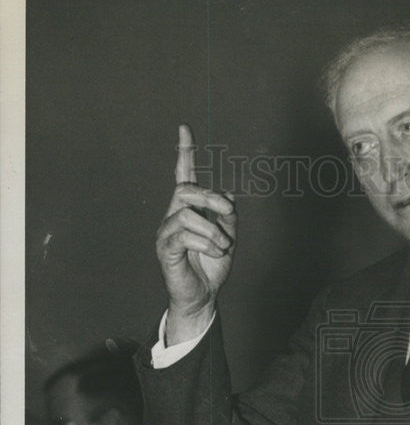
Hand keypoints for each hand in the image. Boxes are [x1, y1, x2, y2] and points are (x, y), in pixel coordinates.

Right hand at [156, 124, 236, 343]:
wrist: (202, 296)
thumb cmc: (212, 267)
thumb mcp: (228, 238)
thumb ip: (228, 217)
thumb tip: (228, 195)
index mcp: (188, 210)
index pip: (184, 176)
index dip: (185, 152)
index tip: (184, 128)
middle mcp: (173, 216)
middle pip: (186, 190)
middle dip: (210, 198)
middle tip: (229, 213)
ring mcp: (167, 232)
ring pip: (187, 214)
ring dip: (212, 230)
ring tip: (223, 246)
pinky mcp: (166, 249)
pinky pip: (184, 235)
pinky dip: (206, 243)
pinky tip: (215, 252)